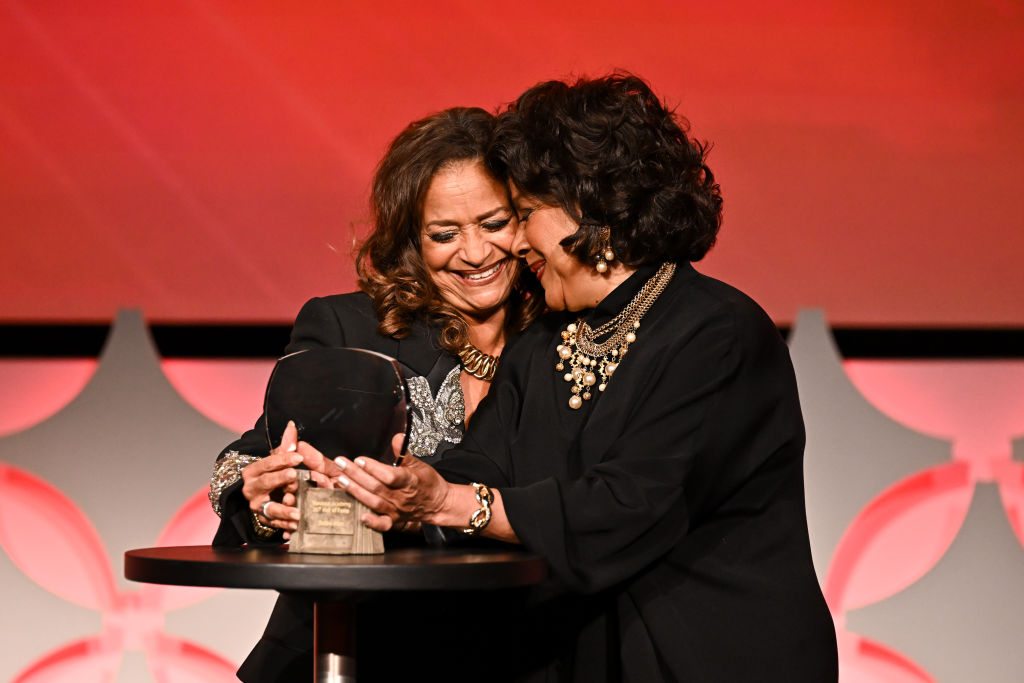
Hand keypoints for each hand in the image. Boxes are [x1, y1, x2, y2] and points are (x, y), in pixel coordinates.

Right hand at [242, 421, 343, 534]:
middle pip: (266, 482)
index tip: (298, 456)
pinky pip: (274, 523)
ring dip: (283, 510)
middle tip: (294, 476)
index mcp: (253, 471)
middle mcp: (251, 489)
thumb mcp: (277, 460)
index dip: (283, 459)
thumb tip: (291, 426)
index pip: (268, 463)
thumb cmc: (271, 474)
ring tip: (297, 511)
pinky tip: (296, 526)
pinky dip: (285, 525)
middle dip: (280, 479)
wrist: (260, 495)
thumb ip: (285, 445)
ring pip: (269, 508)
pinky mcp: (263, 519)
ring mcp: (256, 505)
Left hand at [334, 434, 450, 531]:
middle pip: (376, 486)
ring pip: (373, 501)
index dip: (373, 468)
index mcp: (410, 481)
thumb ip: (404, 452)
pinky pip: (382, 524)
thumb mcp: (419, 464)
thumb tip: (397, 437)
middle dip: (356, 474)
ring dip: (355, 491)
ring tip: (341, 480)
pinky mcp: (393, 520)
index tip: (360, 459)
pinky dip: (372, 522)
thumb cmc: (427, 483)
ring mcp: (396, 509)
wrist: (437, 503)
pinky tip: (360, 516)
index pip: (389, 475)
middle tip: (340, 464)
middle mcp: (401, 496)